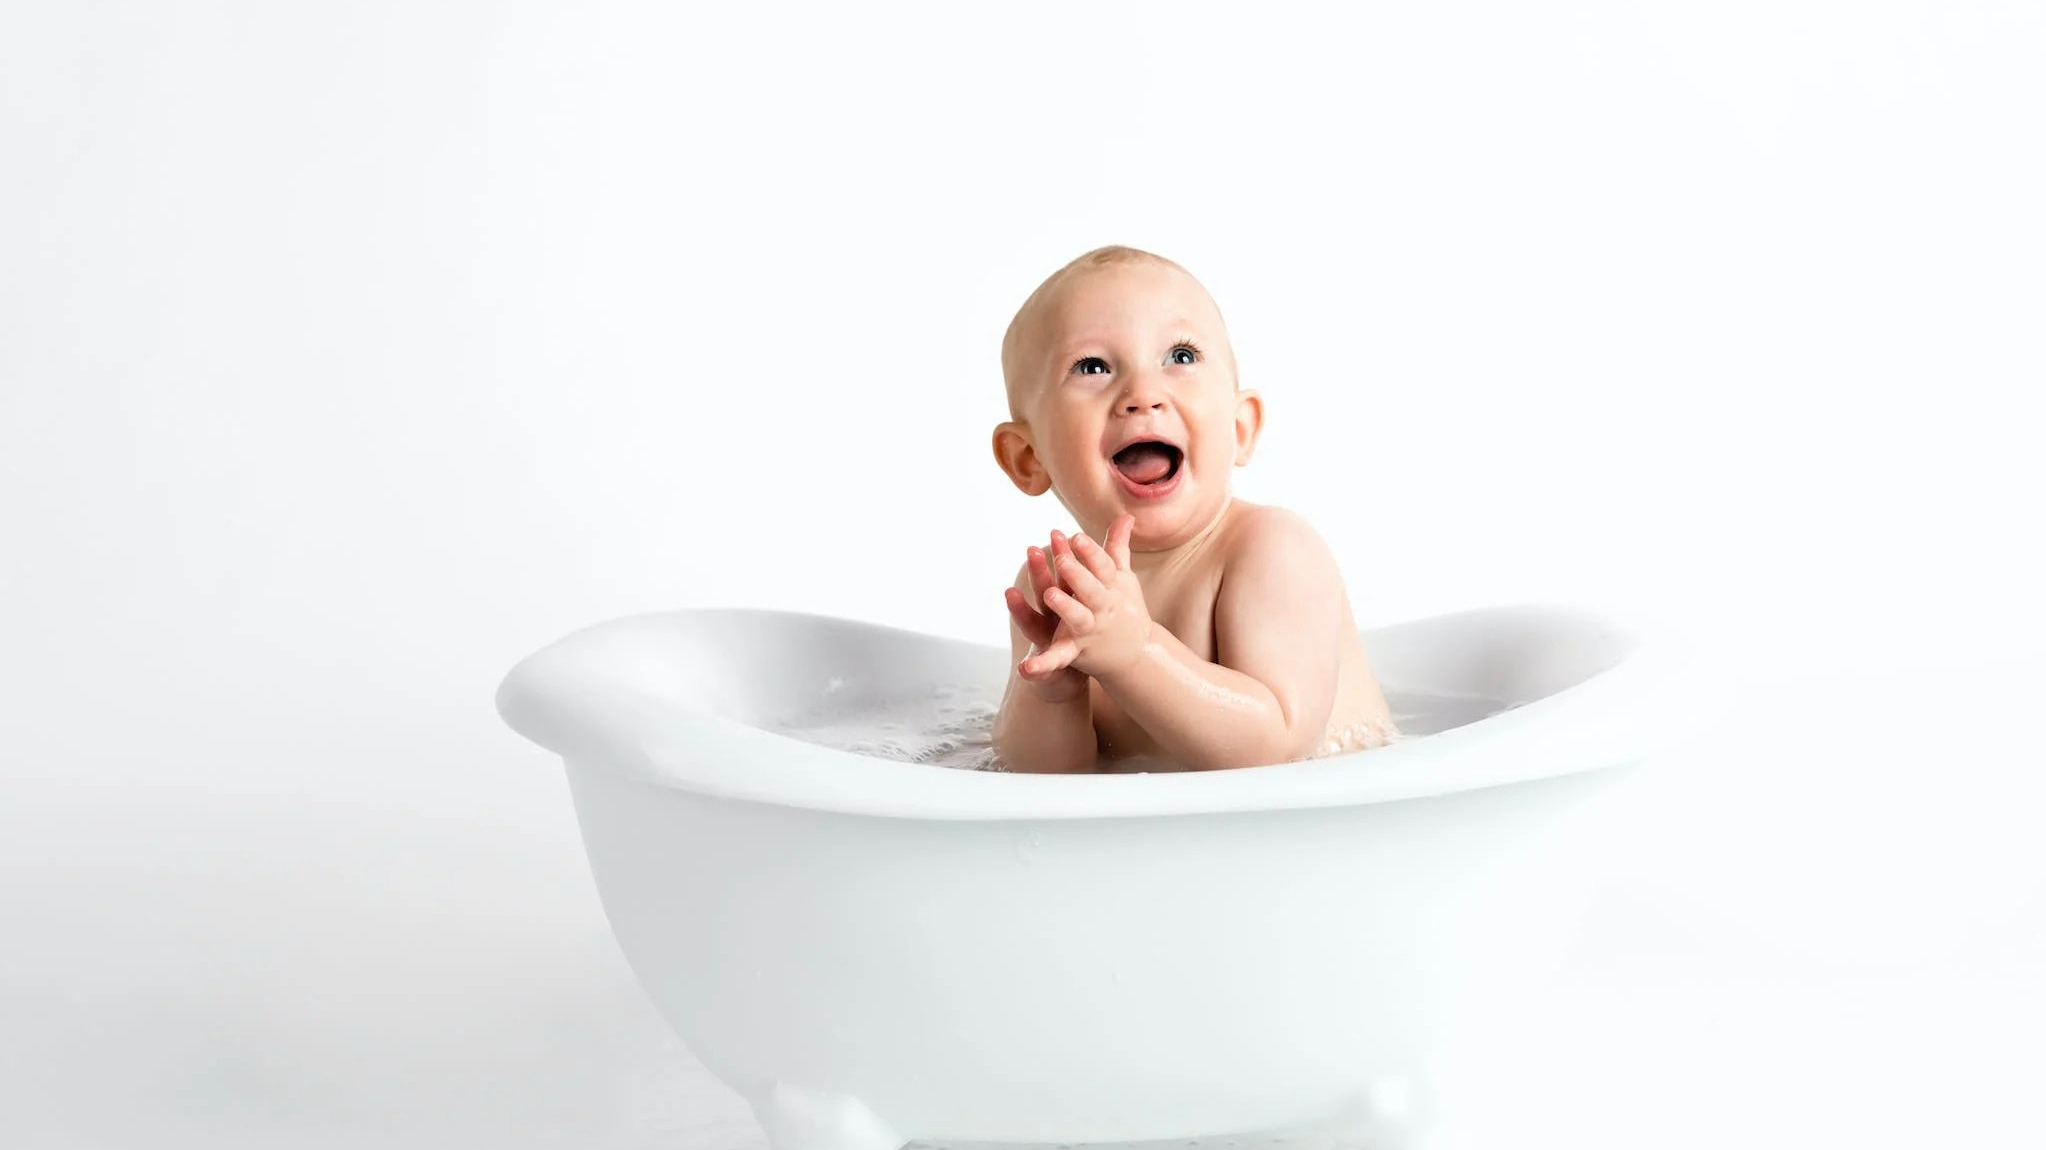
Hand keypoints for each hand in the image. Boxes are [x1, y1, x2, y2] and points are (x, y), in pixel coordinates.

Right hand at [1004, 527, 1090, 702]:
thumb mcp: (1086, 596)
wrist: (1068, 672)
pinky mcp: (1053, 661)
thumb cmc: (1078, 626)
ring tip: (1009, 593)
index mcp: (1065, 598)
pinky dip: (1036, 666)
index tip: (1056, 533)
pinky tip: (1025, 669)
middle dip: (1038, 572)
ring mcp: (1049, 637)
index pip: (1061, 572)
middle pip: (1044, 590)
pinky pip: (1047, 663)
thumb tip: (1125, 520)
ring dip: (1020, 609)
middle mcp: (1051, 614)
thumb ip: (1101, 563)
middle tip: (1032, 549)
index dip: (1060, 554)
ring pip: (1034, 621)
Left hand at [1018, 514, 1152, 680]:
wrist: (1137, 652)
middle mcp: (1103, 607)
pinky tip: (1025, 669)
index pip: (1102, 566)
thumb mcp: (1121, 578)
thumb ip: (1117, 547)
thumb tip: (1126, 515)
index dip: (1090, 552)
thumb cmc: (1124, 607)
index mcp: (1112, 587)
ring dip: (1065, 607)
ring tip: (1050, 594)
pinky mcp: (1076, 650)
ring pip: (1077, 618)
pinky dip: (1043, 665)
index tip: (1076, 536)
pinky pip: (1058, 657)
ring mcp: (1089, 629)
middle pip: (1091, 589)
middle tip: (1062, 557)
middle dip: (1077, 574)